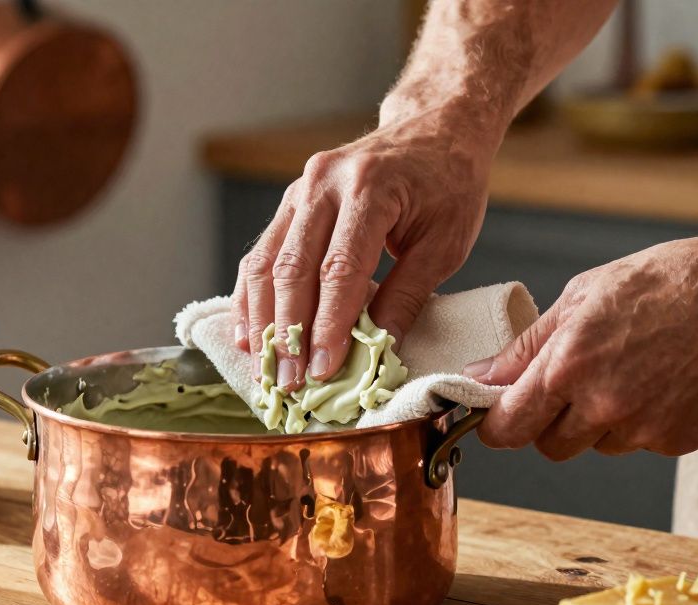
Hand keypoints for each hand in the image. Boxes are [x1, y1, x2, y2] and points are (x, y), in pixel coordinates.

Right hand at [230, 107, 499, 390]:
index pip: (339, 268)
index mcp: (370, 188)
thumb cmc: (448, 184)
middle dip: (290, 331)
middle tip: (292, 380)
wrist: (434, 129)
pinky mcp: (289, 203)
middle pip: (293, 267)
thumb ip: (407, 294)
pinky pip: (261, 254)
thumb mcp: (445, 242)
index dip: (328, 324)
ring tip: (266, 367)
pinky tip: (250, 333)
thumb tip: (376, 350)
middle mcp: (324, 184)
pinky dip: (252, 297)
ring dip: (262, 320)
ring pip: (266, 262)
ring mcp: (299, 190)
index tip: (324, 369)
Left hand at [465, 234, 697, 458]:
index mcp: (569, 367)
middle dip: (547, 423)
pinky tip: (660, 381)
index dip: (493, 426)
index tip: (493, 417)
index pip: (507, 428)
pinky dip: (641, 421)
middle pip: (548, 446)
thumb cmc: (666, 282)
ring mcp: (644, 428)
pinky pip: (639, 443)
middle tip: (568, 386)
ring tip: (627, 371)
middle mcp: (604, 405)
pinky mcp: (678, 440)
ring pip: (595, 445)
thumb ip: (526, 347)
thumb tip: (479, 377)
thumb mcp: (582, 296)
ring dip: (597, 421)